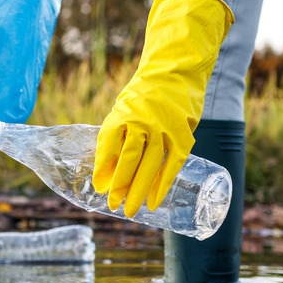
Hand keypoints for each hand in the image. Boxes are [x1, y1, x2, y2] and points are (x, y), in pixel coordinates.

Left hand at [93, 0, 233, 217]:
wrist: (175, 72)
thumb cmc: (143, 95)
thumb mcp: (123, 109)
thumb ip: (115, 137)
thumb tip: (106, 173)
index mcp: (122, 114)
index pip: (108, 145)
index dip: (103, 168)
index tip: (99, 187)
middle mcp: (142, 121)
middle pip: (129, 159)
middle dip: (119, 186)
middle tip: (113, 205)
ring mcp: (164, 128)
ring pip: (151, 165)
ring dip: (140, 191)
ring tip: (131, 210)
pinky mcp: (183, 135)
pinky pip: (172, 164)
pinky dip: (163, 185)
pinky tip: (154, 201)